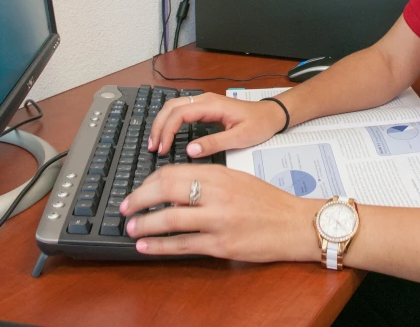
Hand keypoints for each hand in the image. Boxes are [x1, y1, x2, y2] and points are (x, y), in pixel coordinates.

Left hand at [121, 164, 321, 260]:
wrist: (294, 223)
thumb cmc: (267, 201)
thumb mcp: (236, 179)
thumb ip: (207, 181)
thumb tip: (174, 189)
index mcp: (219, 174)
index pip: (172, 172)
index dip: (149, 182)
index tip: (139, 191)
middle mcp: (216, 194)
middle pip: (165, 190)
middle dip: (139, 200)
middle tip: (125, 208)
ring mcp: (218, 220)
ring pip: (170, 219)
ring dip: (144, 224)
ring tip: (131, 228)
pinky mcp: (221, 244)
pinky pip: (183, 245)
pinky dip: (160, 246)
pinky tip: (146, 247)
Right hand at [148, 92, 286, 156]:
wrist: (271, 114)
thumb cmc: (259, 124)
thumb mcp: (240, 138)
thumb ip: (214, 143)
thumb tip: (190, 151)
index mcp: (212, 105)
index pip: (180, 113)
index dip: (167, 131)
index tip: (163, 149)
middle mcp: (205, 100)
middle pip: (171, 107)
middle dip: (159, 126)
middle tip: (153, 147)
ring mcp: (204, 102)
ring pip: (173, 107)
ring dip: (162, 123)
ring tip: (156, 143)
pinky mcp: (204, 108)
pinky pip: (180, 111)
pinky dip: (169, 122)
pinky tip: (167, 135)